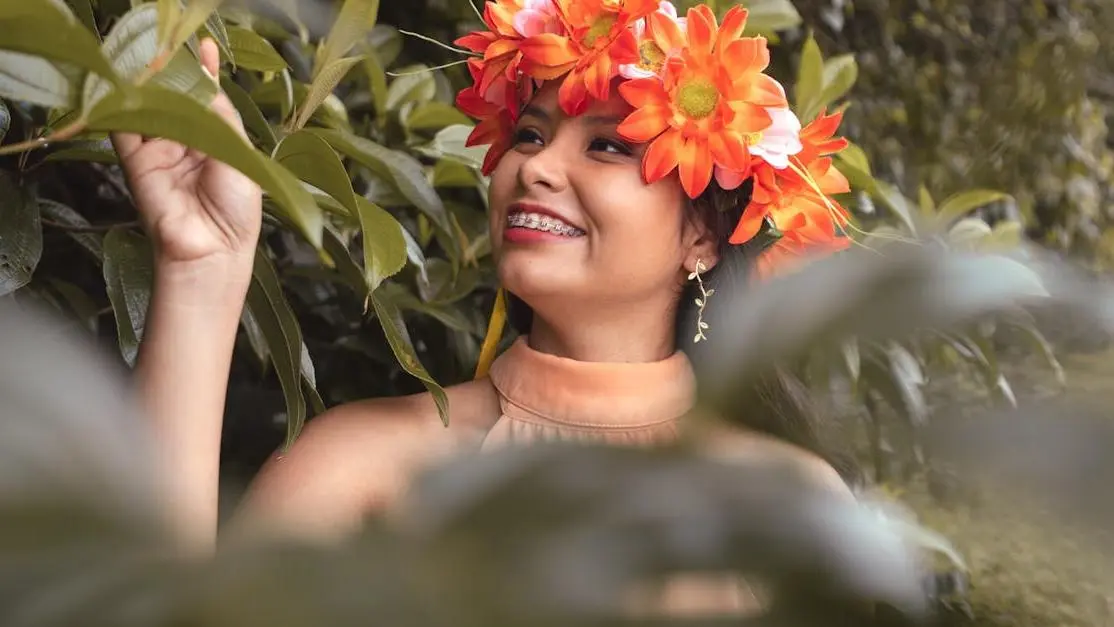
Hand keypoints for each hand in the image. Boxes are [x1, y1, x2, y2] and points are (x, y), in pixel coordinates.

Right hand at [112, 38, 262, 266]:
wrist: (212, 251)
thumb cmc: (236, 211)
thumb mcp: (239, 155)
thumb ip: (221, 119)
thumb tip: (207, 82)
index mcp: (217, 143)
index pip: (207, 100)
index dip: (205, 73)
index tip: (206, 47)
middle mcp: (187, 144)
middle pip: (175, 99)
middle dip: (174, 73)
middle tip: (174, 48)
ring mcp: (160, 152)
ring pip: (149, 108)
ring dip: (149, 84)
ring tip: (154, 59)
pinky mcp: (137, 163)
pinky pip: (124, 129)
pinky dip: (122, 106)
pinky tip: (129, 85)